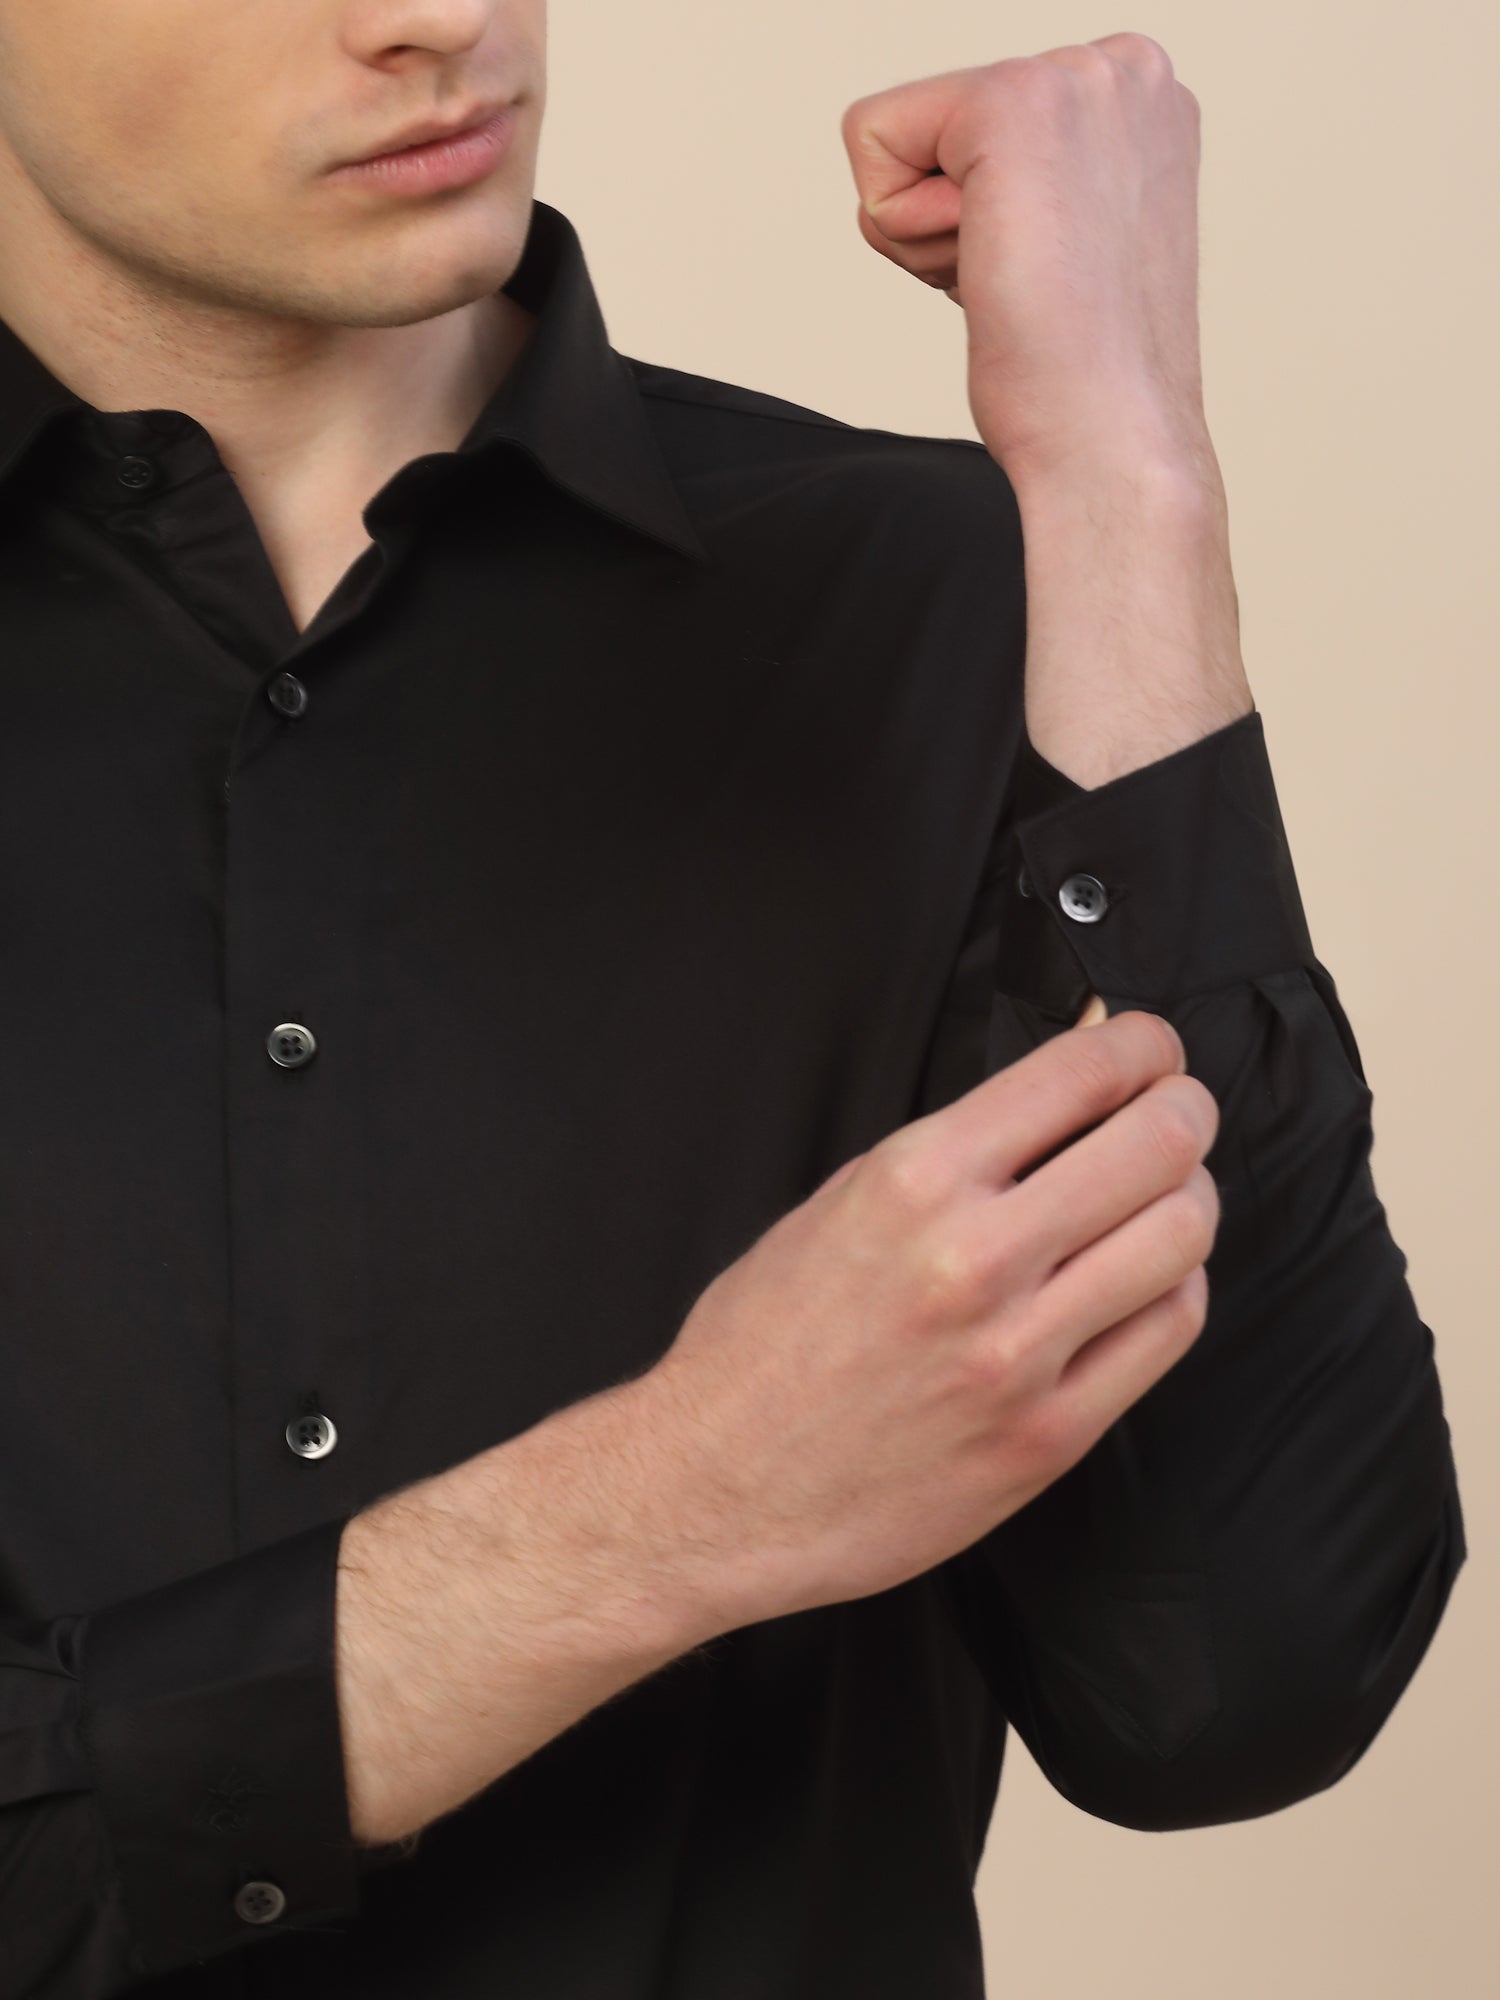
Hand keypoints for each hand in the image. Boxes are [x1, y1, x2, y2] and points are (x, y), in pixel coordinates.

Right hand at [631, 1010, 1219, 1632]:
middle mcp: (973, 1258)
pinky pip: (1167, 1332)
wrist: (717, 1486)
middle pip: (1157, 1145)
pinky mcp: (1048, 1435)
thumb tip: (1066, 1090)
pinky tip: (1146, 1280)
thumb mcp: (839, 1202)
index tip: (1152, 1050)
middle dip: (1185, 1109)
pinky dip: (1175, 1288)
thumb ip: (956, 1149)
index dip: (1144, 1047)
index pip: (1082, 1074)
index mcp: (913, 1181)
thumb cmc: (765, 1342)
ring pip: (1181, 1236)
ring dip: (1191, 1198)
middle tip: (1179, 1111)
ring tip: (1167, 1196)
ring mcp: (1017, 1353)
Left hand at [840, 32, 1217, 493]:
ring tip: (1017, 280)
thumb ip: (1028, 187)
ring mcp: (1076, 76)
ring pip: (902, 134)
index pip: (979, 125)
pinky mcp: (1012, 102)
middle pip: (937, 124)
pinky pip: (873, 137)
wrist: (1112, 439)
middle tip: (1028, 285)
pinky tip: (985, 267)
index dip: (979, 216)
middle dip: (951, 219)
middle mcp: (1122, 68)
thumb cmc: (1088, 378)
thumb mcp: (1072, 243)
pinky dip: (903, 229)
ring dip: (930, 233)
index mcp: (1141, 101)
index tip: (1048, 273)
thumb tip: (961, 188)